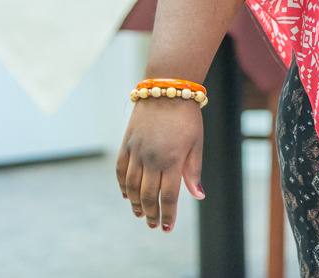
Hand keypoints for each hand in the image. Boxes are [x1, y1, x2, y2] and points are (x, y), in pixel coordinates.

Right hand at [115, 98, 205, 231]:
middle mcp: (152, 158)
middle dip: (151, 214)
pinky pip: (120, 170)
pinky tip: (126, 196)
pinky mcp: (127, 144)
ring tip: (141, 214)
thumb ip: (194, 171)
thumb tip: (198, 196)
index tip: (167, 228)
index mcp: (172, 159)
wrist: (167, 90)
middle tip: (154, 226)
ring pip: (131, 186)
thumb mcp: (197, 143)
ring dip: (135, 203)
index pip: (168, 196)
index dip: (167, 215)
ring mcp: (137, 151)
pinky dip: (122, 185)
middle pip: (148, 195)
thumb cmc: (187, 117)